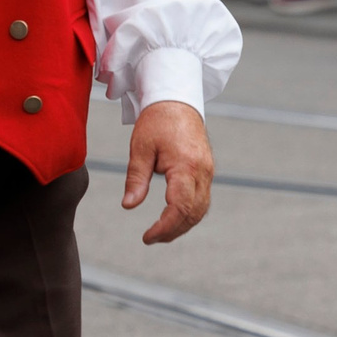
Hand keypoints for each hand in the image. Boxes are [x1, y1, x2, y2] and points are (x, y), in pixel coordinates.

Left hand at [124, 100, 214, 243]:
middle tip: (151, 238)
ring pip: (201, 209)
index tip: (147, 237)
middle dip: (173, 231)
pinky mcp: (207, 170)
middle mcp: (202, 171)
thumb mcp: (140, 148)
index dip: (165, 227)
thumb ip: (136, 178)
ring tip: (161, 232)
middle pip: (194, 213)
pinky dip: (189, 213)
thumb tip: (128, 206)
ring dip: (183, 225)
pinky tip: (173, 217)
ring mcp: (208, 171)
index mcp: (186, 165)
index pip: (180, 207)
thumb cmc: (157, 120)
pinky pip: (203, 199)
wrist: (177, 99)